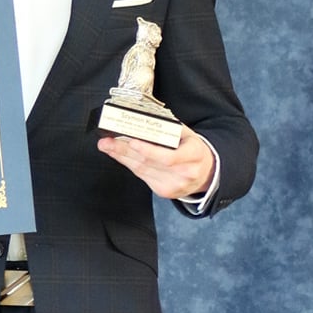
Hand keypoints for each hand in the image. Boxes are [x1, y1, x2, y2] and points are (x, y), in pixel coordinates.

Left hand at [97, 126, 215, 199]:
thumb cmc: (193, 150)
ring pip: (142, 169)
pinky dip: (129, 164)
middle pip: (149, 162)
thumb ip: (169, 129)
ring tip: (107, 146)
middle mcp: (185, 172)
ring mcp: (174, 185)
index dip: (148, 150)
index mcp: (194, 154)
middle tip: (107, 142)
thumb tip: (142, 120)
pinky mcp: (164, 192)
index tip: (132, 142)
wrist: (205, 172)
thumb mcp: (188, 135)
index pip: (169, 157)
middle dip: (124, 150)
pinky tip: (119, 155)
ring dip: (121, 156)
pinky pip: (142, 176)